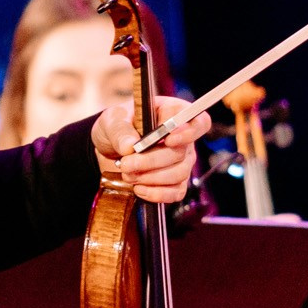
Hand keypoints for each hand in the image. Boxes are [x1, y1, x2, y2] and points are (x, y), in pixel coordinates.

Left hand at [93, 95, 210, 203]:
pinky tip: (138, 189)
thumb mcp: (112, 121)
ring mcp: (182, 161)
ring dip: (151, 178)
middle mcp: (184, 138)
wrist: (109, 149)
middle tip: (126, 164)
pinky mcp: (175, 182)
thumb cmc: (117, 126)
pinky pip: (176, 192)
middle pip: (181, 154)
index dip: (188, 133)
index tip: (168, 140)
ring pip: (179, 174)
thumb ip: (120, 130)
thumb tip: (130, 146)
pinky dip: (157, 194)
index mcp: (174, 114)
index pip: (198, 122)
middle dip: (151, 162)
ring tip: (127, 174)